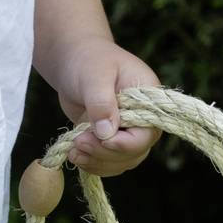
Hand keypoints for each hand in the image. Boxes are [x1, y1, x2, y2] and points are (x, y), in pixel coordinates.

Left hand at [58, 46, 162, 177]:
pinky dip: (92, 163)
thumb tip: (106, 133)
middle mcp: (145, 119)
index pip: (146, 133)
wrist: (75, 60)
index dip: (125, 143)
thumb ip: (101, 102)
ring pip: (121, 161)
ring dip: (97, 162)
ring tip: (73, 151)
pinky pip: (109, 161)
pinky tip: (75, 154)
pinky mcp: (112, 138)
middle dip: (105, 153)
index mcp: (150, 99)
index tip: (101, 140)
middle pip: (135, 152)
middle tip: (78, 143)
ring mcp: (129, 131)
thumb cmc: (88, 60)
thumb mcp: (94, 75)